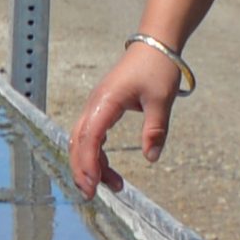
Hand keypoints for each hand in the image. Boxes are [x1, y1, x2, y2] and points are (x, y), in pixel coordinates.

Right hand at [68, 43, 185, 196]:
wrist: (154, 45)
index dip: (89, 163)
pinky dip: (95, 154)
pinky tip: (107, 169)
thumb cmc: (157, 67)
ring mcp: (96, 106)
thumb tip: (151, 158)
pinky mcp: (102, 108)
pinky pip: (91, 135)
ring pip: (82, 140)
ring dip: (90, 164)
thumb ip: (155, 129)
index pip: (90, 137)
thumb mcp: (161, 99)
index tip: (95, 185)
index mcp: (106, 102)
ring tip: (112, 185)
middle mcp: (95, 104)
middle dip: (82, 169)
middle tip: (93, 195)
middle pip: (78, 142)